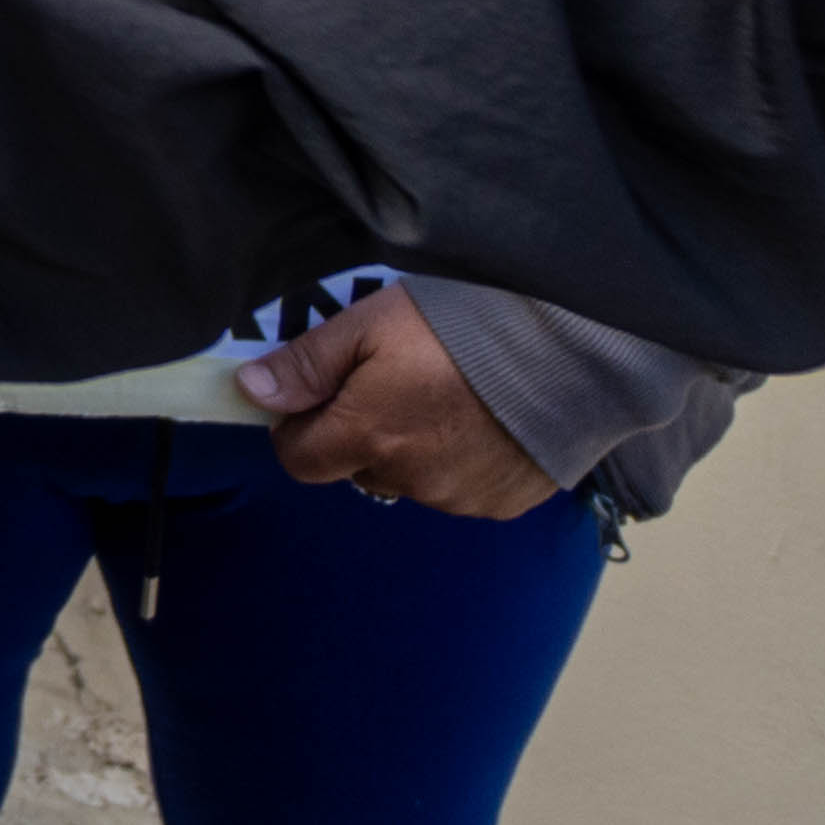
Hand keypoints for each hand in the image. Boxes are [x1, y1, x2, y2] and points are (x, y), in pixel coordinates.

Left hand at [236, 287, 556, 515]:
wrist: (573, 348)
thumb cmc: (466, 324)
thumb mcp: (371, 322)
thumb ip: (308, 363)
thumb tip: (251, 391)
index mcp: (368, 437)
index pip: (299, 460)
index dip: (299, 425)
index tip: (323, 390)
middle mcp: (411, 480)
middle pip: (356, 466)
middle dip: (360, 429)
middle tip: (393, 376)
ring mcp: (461, 496)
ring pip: (409, 477)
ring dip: (413, 444)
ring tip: (446, 388)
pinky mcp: (503, 502)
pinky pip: (460, 487)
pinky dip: (460, 458)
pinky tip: (482, 414)